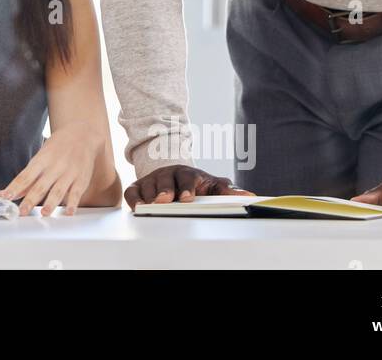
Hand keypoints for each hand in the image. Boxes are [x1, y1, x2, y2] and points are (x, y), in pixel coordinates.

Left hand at [0, 124, 103, 215]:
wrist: (81, 134)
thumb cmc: (57, 148)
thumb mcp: (40, 158)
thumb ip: (27, 179)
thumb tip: (6, 194)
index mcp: (41, 161)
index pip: (24, 176)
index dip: (14, 187)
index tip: (5, 197)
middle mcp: (54, 167)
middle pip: (40, 185)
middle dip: (30, 199)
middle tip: (22, 211)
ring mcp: (69, 173)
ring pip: (58, 190)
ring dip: (51, 203)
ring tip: (44, 213)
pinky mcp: (81, 179)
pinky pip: (76, 192)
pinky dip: (72, 203)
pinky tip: (68, 212)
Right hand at [123, 165, 254, 211]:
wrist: (173, 175)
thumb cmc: (193, 183)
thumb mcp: (211, 185)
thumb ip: (227, 190)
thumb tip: (248, 195)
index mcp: (187, 173)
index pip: (187, 178)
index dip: (187, 187)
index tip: (188, 198)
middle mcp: (167, 174)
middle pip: (165, 180)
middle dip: (165, 190)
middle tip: (166, 200)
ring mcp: (152, 180)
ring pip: (148, 186)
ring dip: (150, 197)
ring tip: (152, 206)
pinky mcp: (138, 187)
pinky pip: (132, 193)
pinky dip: (134, 200)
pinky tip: (139, 208)